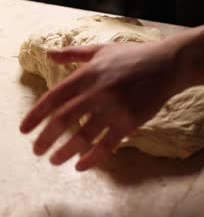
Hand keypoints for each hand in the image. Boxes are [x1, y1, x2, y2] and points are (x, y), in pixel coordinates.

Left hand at [20, 41, 179, 171]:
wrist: (167, 64)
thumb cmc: (133, 56)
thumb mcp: (100, 50)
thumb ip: (73, 53)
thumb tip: (48, 54)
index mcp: (87, 73)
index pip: (54, 98)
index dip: (36, 115)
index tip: (24, 130)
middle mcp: (97, 91)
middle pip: (64, 120)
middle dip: (46, 138)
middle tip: (36, 150)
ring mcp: (114, 108)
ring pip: (83, 136)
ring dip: (65, 151)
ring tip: (54, 161)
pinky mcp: (130, 122)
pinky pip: (106, 145)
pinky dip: (92, 158)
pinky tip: (80, 166)